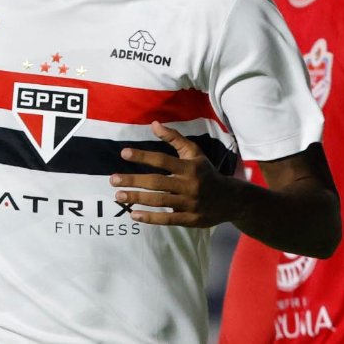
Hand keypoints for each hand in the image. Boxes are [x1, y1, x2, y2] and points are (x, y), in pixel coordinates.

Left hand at [110, 121, 236, 226]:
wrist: (230, 199)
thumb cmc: (206, 172)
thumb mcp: (194, 153)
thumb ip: (174, 138)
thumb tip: (153, 124)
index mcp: (190, 167)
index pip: (163, 160)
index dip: (143, 156)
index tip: (124, 153)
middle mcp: (190, 185)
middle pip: (157, 182)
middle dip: (134, 181)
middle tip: (113, 180)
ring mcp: (190, 203)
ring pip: (160, 201)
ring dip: (137, 198)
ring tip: (119, 195)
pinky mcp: (190, 219)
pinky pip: (167, 219)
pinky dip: (150, 218)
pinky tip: (134, 215)